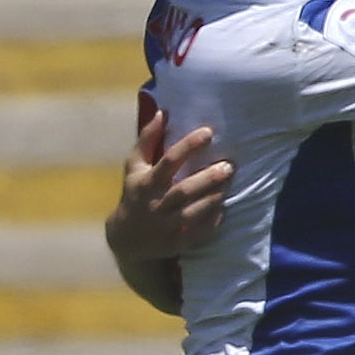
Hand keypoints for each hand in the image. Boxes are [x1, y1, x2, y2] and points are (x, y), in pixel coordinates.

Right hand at [111, 111, 231, 263]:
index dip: (188, 146)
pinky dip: (210, 222)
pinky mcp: (174, 243)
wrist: (125, 237)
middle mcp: (155, 204)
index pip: (168, 161)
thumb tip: (162, 111)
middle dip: (207, 178)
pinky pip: (196, 233)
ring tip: (229, 185)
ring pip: (191, 213)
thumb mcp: (134, 166)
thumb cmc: (134, 193)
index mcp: (146, 183)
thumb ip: (147, 139)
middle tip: (229, 165)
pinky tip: (222, 209)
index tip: (208, 132)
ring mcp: (164, 226)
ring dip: (212, 199)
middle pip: (183, 191)